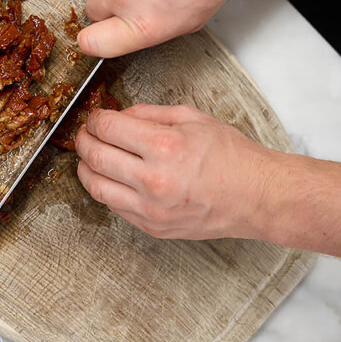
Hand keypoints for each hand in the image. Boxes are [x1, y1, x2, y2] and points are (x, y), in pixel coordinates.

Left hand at [75, 104, 274, 238]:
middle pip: (95, 157)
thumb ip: (149, 114)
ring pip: (96, 187)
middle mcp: (153, 180)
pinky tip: (111, 178)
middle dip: (84, 141)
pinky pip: (114, 207)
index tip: (96, 118)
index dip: (95, 120)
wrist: (256, 196)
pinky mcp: (152, 227)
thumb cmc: (231, 157)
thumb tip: (118, 115)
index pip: (108, 128)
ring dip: (86, 168)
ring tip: (89, 157)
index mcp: (164, 147)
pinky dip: (106, 189)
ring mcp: (150, 209)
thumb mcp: (192, 118)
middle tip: (85, 135)